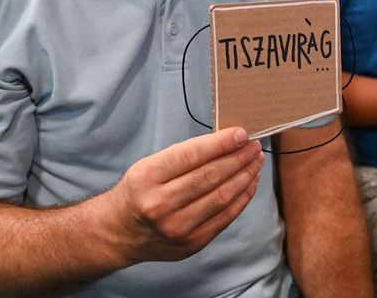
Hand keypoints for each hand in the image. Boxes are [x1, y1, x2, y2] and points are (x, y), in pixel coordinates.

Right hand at [105, 127, 263, 263]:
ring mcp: (176, 227)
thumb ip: (182, 157)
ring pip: (221, 197)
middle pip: (210, 176)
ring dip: (244, 176)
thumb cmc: (138, 192)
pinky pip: (224, 218)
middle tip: (254, 146)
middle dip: (238, 158)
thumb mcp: (147, 166)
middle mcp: (160, 203)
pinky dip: (241, 199)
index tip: (241, 134)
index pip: (191, 155)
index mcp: (146, 177)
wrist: (120, 233)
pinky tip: (249, 184)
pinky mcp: (191, 243)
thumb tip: (225, 142)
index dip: (220, 143)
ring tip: (256, 162)